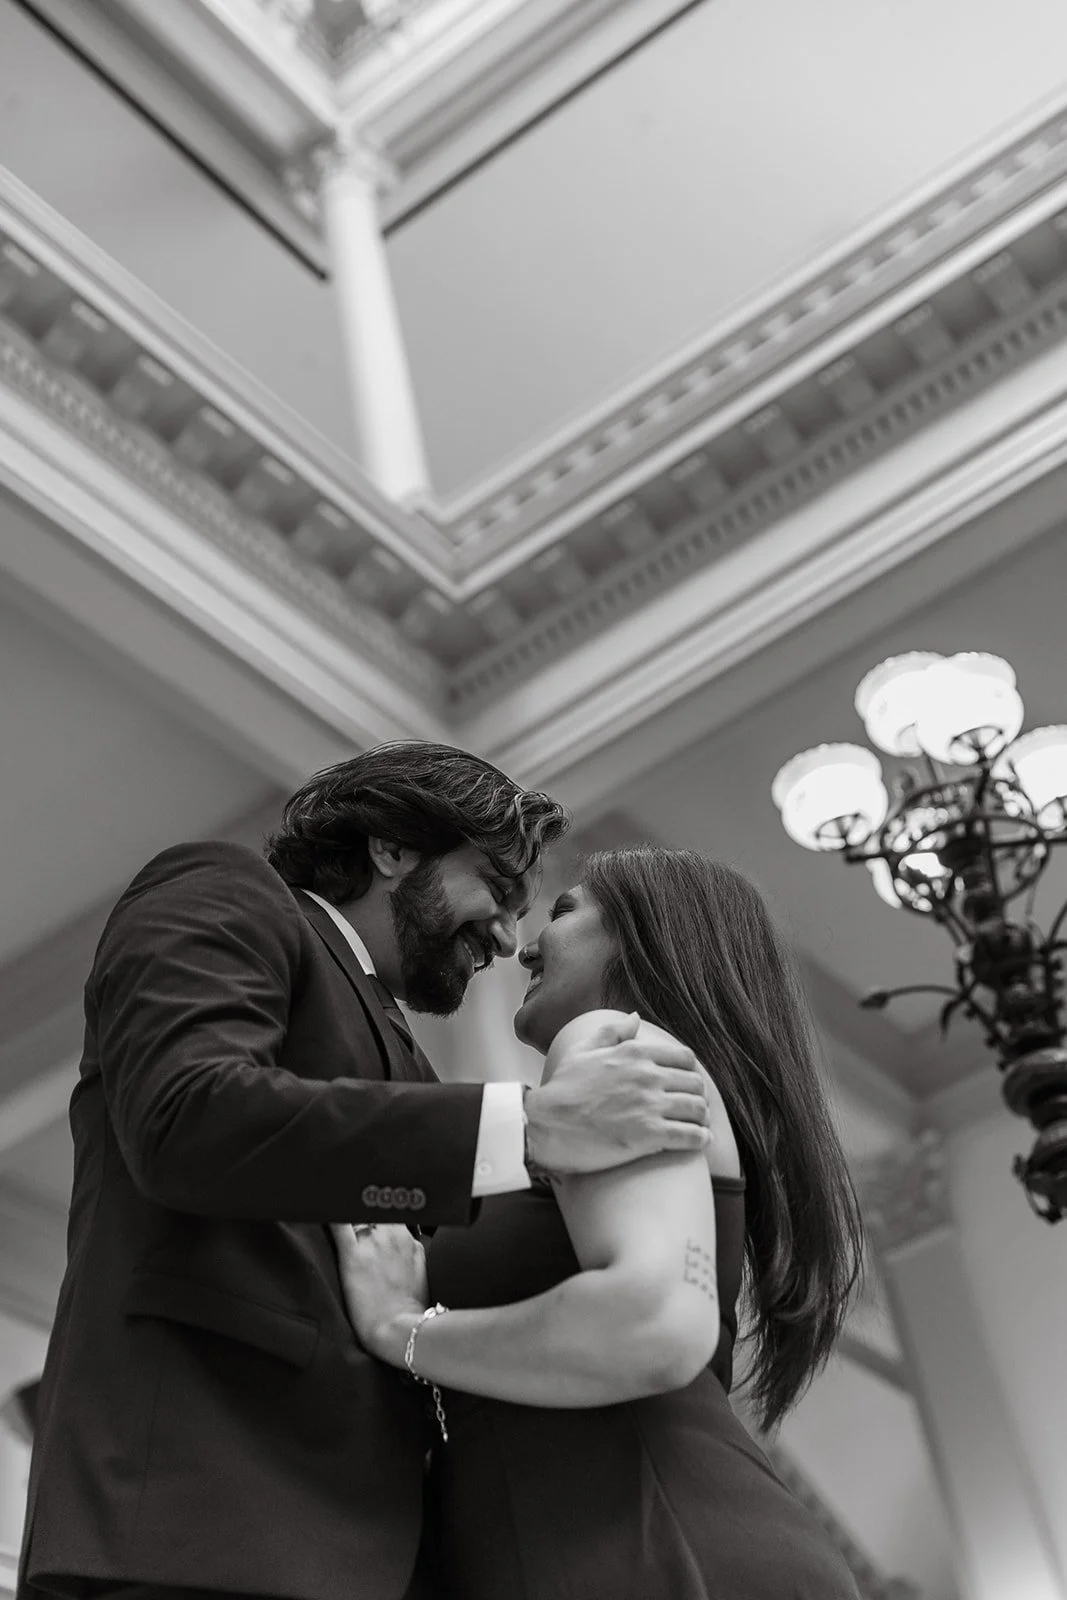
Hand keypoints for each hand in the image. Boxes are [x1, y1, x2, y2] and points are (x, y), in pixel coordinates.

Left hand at [330, 1222, 427, 1362]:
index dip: (377, 1221)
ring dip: (350, 1221)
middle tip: (355, 1235)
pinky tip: (324, 1213)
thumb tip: (398, 1247)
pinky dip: (332, 1217)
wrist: (398, 1330)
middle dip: (363, 1220)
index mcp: (409, 1241)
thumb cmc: (408, 1310)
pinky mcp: (353, 1255)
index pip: (389, 1217)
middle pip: (373, 1214)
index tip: (368, 1224)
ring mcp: (373, 1243)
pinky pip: (339, 1225)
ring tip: (340, 1229)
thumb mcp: (419, 1273)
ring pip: (357, 1216)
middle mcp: (393, 1235)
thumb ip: (407, 1252)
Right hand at [524, 1010, 709, 1175]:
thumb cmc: (561, 1089)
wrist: (544, 1125)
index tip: (687, 1084)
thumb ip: (612, 1031)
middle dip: (699, 1096)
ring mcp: (649, 1105)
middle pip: (696, 1083)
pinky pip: (691, 1136)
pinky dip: (700, 1139)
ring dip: (702, 1118)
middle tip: (695, 1108)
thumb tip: (635, 1017)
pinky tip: (698, 1142)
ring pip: (697, 1108)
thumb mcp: (583, 1050)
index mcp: (634, 1053)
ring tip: (698, 1126)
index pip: (684, 1057)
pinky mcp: (649, 1135)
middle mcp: (646, 1075)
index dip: (691, 1071)